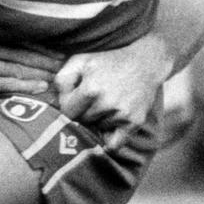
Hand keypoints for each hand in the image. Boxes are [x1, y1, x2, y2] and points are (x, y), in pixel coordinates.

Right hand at [0, 35, 63, 97]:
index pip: (17, 43)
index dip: (38, 48)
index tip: (56, 52)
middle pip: (22, 54)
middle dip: (45, 60)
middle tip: (67, 65)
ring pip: (18, 68)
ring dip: (41, 72)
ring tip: (60, 77)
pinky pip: (5, 84)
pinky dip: (25, 85)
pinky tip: (41, 87)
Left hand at [55, 35, 172, 152]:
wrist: (145, 62)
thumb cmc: (108, 61)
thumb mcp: (81, 60)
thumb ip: (63, 79)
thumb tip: (58, 102)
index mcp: (90, 89)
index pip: (67, 112)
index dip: (69, 105)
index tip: (75, 98)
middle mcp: (107, 104)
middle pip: (82, 121)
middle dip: (83, 112)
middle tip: (93, 99)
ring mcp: (123, 114)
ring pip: (98, 129)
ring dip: (98, 121)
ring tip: (107, 103)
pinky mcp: (135, 122)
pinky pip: (114, 144)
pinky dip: (109, 138)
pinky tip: (110, 124)